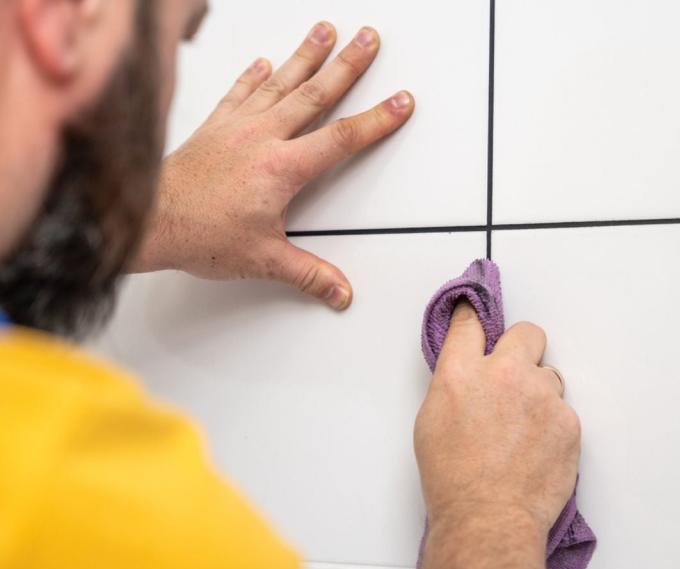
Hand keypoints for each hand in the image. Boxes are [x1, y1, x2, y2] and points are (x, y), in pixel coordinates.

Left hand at [132, 23, 414, 309]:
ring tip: (325, 33)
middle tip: (367, 40)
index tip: (399, 102)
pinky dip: (253, 76)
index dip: (376, 120)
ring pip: (280, 83)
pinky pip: (238, 93)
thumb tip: (338, 290)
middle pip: (315, 94)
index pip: (341, 138)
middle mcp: (260, 138)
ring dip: (306, 55)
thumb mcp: (263, 260)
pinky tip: (264, 63)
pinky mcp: (213, 127)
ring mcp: (235, 128)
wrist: (146, 219)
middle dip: (347, 65)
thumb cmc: (197, 233)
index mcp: (280, 168)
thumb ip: (308, 274)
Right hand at [414, 303, 580, 537]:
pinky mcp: (568, 420)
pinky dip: (553, 426)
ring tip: (523, 431)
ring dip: (539, 394)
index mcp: (461, 373)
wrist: (488, 519)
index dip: (474, 317)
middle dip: (524, 348)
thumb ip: (454, 386)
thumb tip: (468, 376)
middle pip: (527, 333)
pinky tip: (536, 450)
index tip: (476, 313)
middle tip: (517, 374)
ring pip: (549, 377)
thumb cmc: (454, 482)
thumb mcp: (431, 423)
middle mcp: (504, 375)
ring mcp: (541, 396)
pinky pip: (563, 411)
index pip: (470, 323)